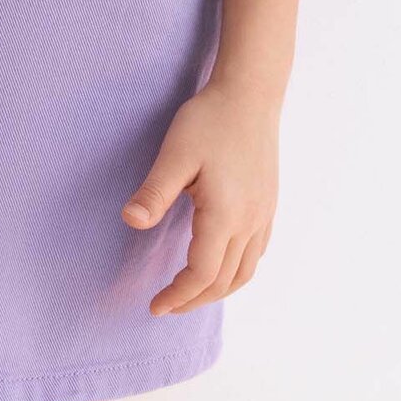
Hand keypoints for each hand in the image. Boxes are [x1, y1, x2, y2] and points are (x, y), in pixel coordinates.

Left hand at [121, 83, 278, 314]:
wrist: (250, 94)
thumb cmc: (209, 120)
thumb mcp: (175, 153)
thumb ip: (155, 191)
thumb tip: (131, 221)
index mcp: (225, 214)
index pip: (203, 274)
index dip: (178, 295)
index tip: (154, 306)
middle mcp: (250, 221)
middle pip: (225, 281)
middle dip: (194, 299)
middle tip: (166, 305)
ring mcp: (264, 214)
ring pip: (246, 271)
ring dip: (218, 290)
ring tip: (191, 293)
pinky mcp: (269, 204)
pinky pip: (257, 253)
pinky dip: (237, 271)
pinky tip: (221, 264)